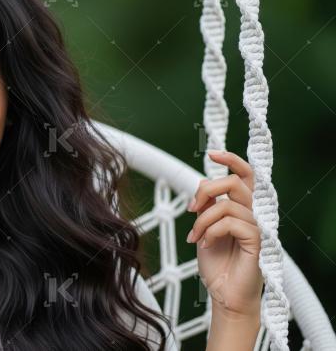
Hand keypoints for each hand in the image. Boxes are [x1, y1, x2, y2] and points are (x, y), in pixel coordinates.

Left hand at [186, 150, 262, 317]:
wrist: (223, 294)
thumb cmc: (217, 264)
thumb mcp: (205, 228)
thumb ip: (207, 207)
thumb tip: (202, 184)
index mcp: (241, 208)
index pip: (244, 176)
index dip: (231, 160)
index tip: (212, 154)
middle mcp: (252, 214)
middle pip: (234, 182)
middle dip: (207, 189)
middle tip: (192, 208)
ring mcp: (257, 226)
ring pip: (227, 204)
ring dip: (203, 220)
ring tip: (196, 237)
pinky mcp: (257, 240)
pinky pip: (230, 223)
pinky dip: (210, 232)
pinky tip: (205, 245)